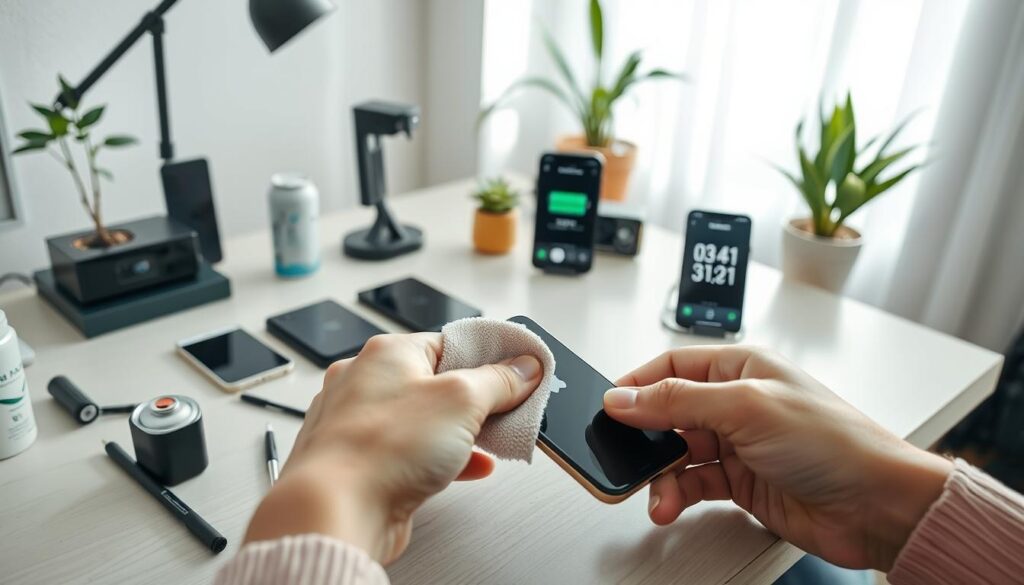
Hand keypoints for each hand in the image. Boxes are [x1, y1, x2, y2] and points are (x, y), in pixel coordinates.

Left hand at [243, 333, 542, 563]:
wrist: (334, 511)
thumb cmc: (378, 449)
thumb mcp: (461, 400)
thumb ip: (499, 381)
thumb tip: (522, 368)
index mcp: (387, 352)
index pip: (450, 342)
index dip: (488, 357)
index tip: (518, 370)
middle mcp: (366, 381)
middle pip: (437, 381)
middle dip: (476, 401)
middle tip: (506, 411)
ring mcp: (359, 424)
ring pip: (422, 420)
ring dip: (460, 432)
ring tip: (489, 443)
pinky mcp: (360, 462)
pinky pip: (409, 453)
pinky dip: (441, 459)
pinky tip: (468, 468)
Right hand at [603, 346, 951, 570]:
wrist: (878, 505)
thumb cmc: (836, 444)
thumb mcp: (747, 407)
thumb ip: (679, 400)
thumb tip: (626, 396)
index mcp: (741, 368)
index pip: (672, 367)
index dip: (637, 386)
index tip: (609, 408)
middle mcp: (738, 403)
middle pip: (670, 413)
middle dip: (646, 437)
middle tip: (625, 456)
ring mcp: (740, 445)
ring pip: (678, 454)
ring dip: (661, 475)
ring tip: (658, 494)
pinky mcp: (743, 483)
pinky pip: (694, 485)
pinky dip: (677, 496)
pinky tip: (671, 505)